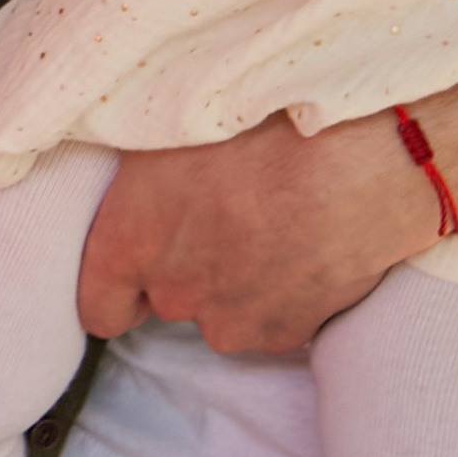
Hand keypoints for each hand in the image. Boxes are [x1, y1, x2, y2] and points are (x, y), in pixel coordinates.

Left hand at [77, 107, 439, 355]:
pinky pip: (273, 319)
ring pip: (223, 311)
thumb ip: (138, 179)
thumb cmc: (263, 124)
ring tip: (273, 224)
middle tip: (225, 212)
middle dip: (188, 267)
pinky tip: (305, 245)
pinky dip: (285, 294)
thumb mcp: (171, 127)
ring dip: (238, 283)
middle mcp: (173, 293)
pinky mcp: (287, 331)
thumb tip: (131, 182)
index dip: (115, 290)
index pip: (97, 306)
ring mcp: (233, 319)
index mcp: (129, 243)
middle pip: (167, 300)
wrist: (360, 157)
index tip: (136, 269)